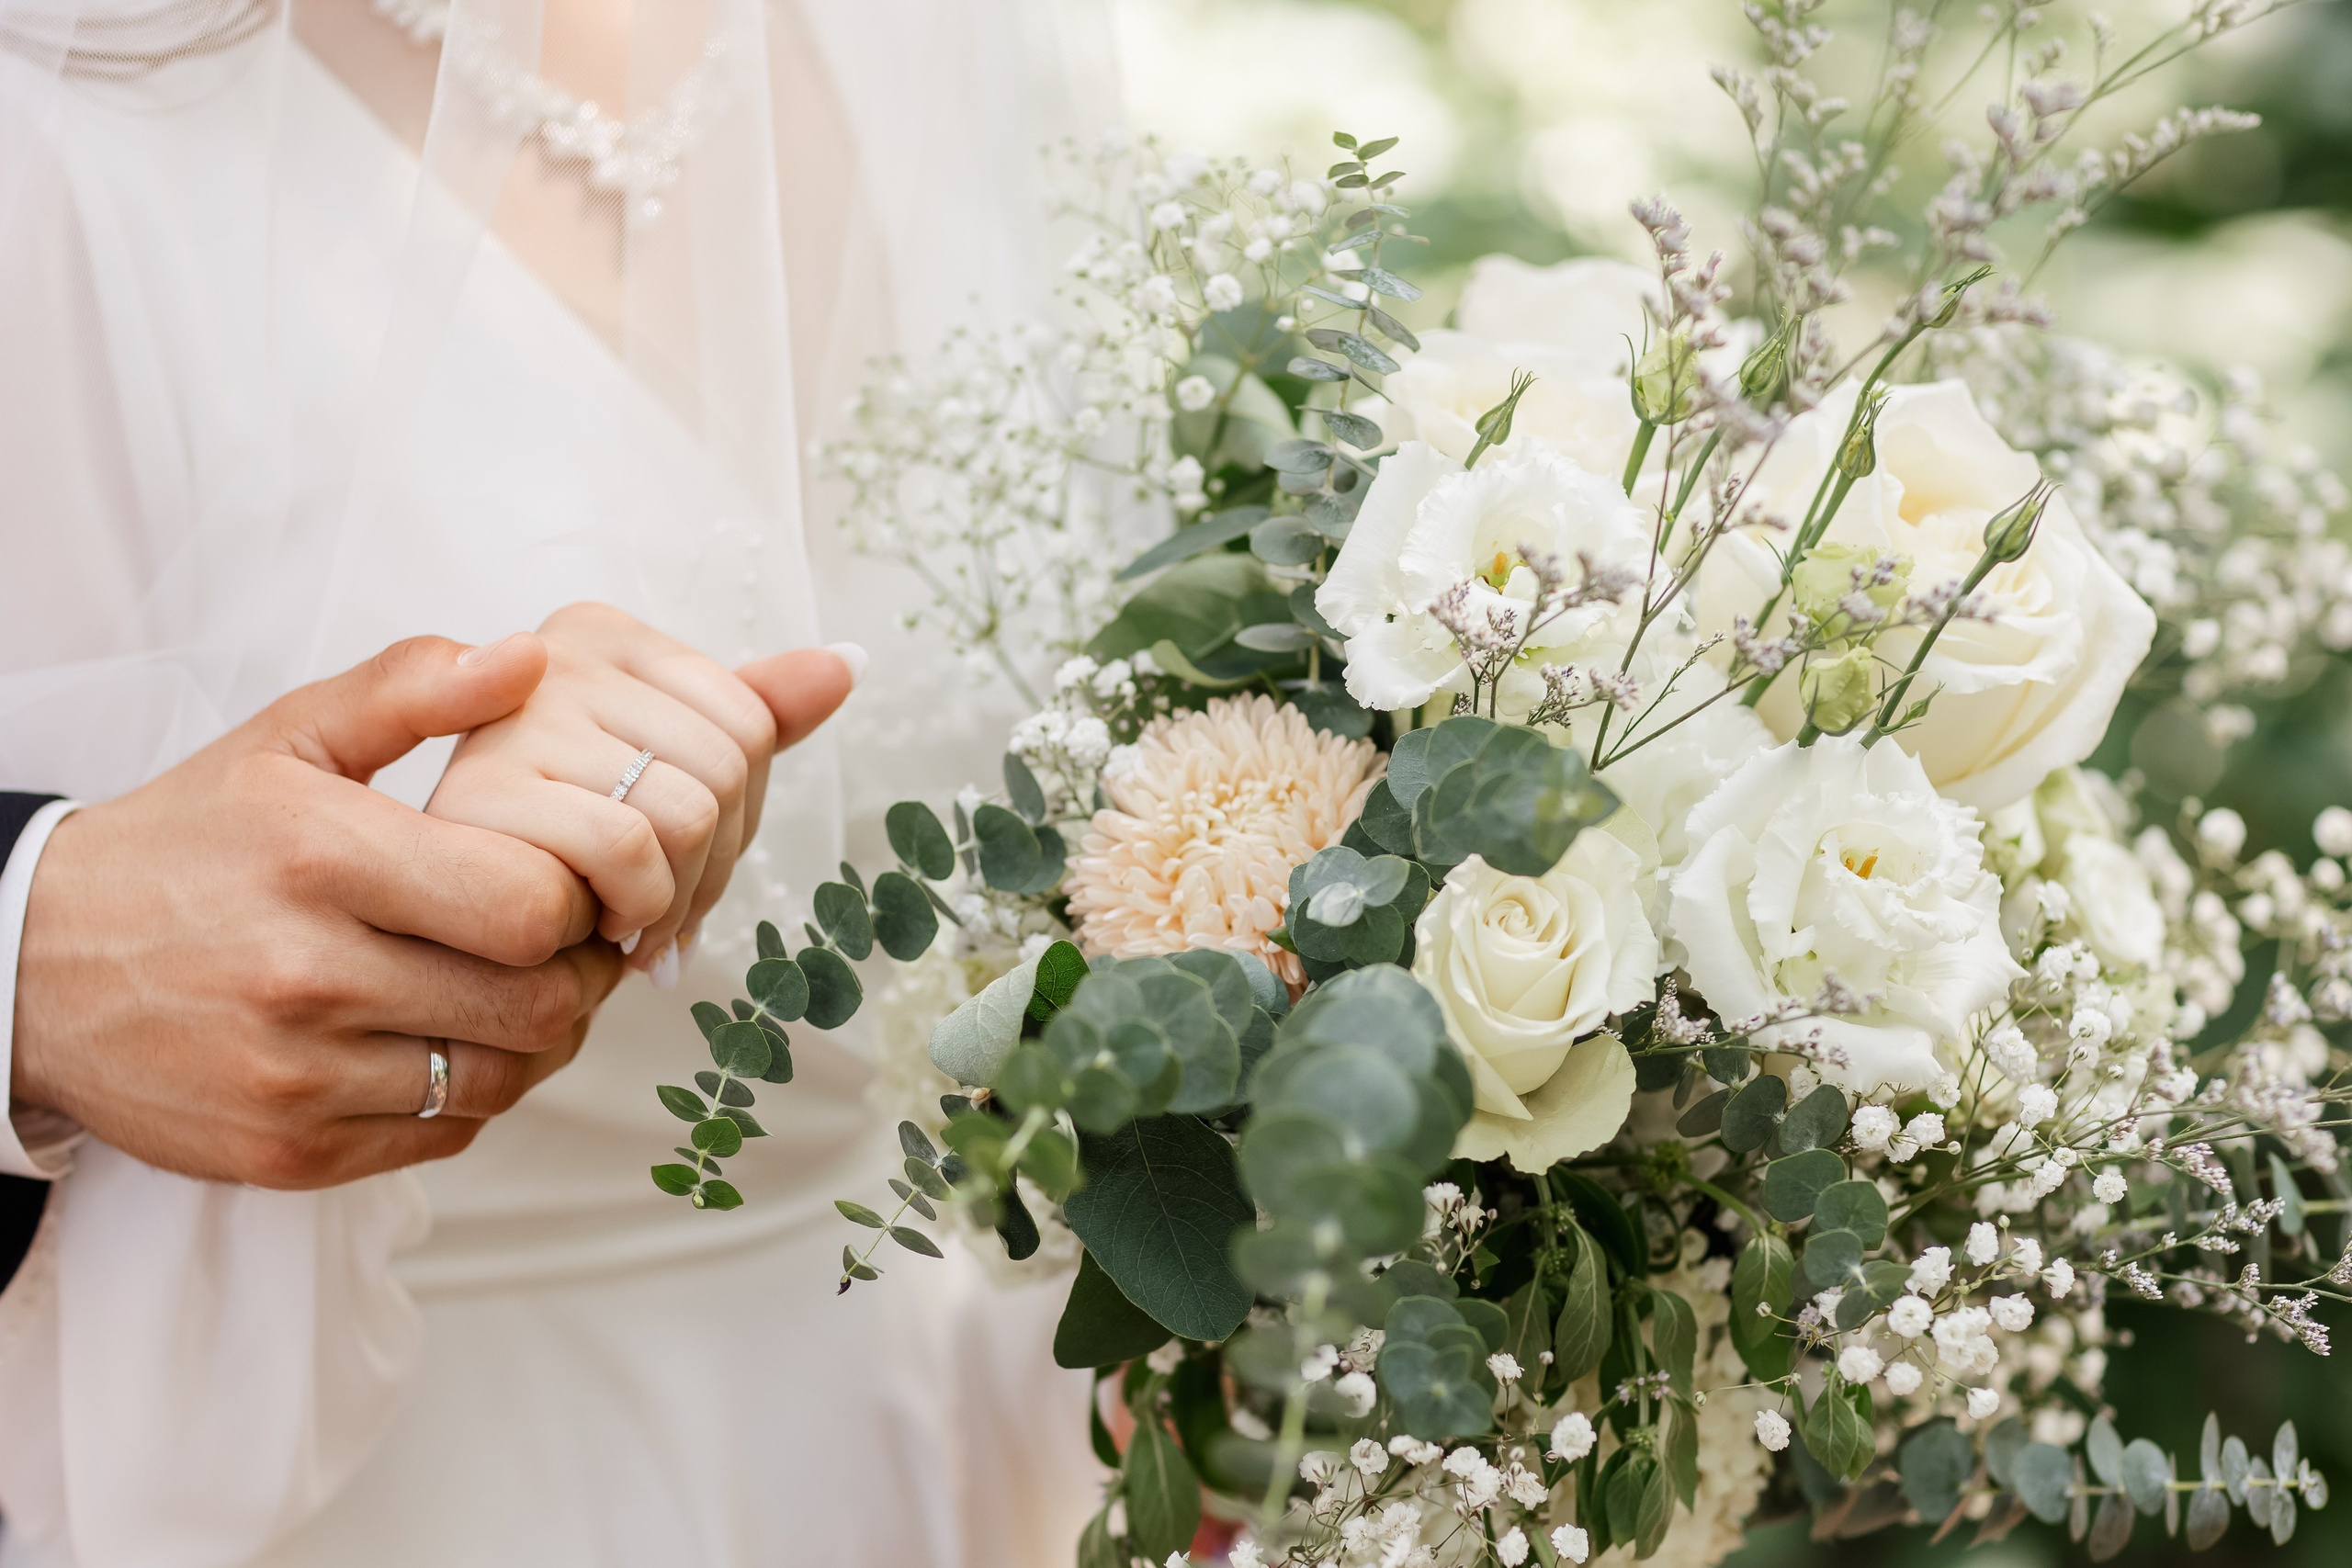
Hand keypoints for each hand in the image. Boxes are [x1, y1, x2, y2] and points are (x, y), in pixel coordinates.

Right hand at [11, 636, 622, 1187]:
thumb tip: (530, 658)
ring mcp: (294, 1075)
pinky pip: (444, 1134)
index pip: (530, 904)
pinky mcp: (287, 1152)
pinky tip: (453, 1040)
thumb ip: (411, 690)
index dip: (578, 898)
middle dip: (576, 973)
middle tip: (569, 946)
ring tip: (521, 990)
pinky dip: (474, 1093)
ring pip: (503, 1079)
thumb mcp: (285, 739)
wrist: (32, 964)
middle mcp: (305, 974)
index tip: (571, 882)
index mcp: (320, 858)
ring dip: (538, 1040)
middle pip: (533, 1001)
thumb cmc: (188, 843)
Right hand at [423, 602, 859, 982]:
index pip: (752, 726)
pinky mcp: (476, 794)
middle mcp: (550, 654)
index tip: (687, 862)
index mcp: (595, 636)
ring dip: (664, 906)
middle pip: (726, 773)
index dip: (739, 820)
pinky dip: (621, 917)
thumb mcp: (642, 768)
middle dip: (707, 872)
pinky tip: (582, 934)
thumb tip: (846, 663)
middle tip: (656, 915)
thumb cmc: (538, 844)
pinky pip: (615, 858)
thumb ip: (743, 712)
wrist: (403, 921)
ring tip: (618, 923)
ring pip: (679, 823)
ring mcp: (510, 717)